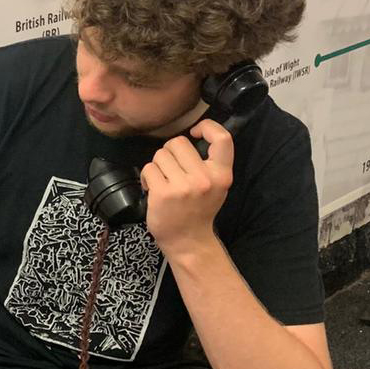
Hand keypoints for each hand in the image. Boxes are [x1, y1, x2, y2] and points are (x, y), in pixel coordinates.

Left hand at [140, 119, 233, 254]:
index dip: (207, 127)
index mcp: (221, 174)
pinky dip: (147, 177)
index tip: (195, 132)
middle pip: (178, 142)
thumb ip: (209, 163)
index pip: (222, 138)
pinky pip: (149, 169)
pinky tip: (153, 189)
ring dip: (158, 166)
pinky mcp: (163, 194)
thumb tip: (191, 135)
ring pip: (160, 154)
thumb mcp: (216, 186)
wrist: (188, 241)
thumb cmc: (199, 210)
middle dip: (170, 152)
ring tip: (163, 182)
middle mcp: (204, 179)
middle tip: (171, 169)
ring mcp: (183, 187)